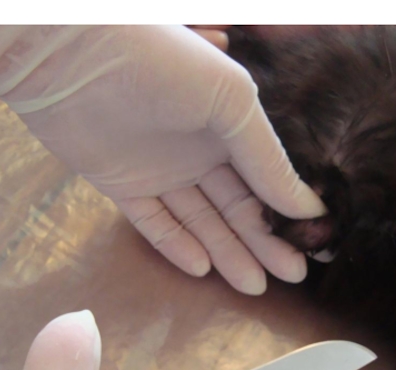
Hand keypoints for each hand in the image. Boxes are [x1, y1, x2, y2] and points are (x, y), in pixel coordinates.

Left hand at [0, 26, 325, 294]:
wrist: (74, 56)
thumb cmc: (162, 64)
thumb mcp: (232, 102)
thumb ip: (268, 159)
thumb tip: (307, 206)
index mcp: (230, 124)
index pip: (266, 179)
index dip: (291, 213)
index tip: (320, 246)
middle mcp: (198, 149)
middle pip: (237, 207)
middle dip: (266, 242)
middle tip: (294, 277)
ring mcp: (160, 169)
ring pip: (201, 220)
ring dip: (227, 253)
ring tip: (254, 288)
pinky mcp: (122, 184)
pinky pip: (153, 223)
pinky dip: (176, 246)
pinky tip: (202, 269)